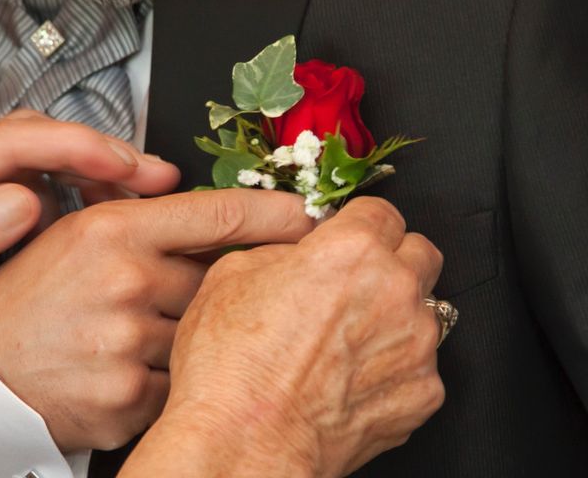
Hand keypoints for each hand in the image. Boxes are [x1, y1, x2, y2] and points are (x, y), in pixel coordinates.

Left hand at [0, 110, 178, 284]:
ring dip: (108, 176)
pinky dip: (89, 198)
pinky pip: (56, 187)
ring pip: (60, 162)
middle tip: (160, 178)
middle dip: (111, 155)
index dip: (83, 146)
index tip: (129, 166)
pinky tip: (110, 220)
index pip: (23, 138)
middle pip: (52, 140)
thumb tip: (18, 202)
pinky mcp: (5, 202)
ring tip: (147, 198)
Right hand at [0, 189, 314, 451]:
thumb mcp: (82, 231)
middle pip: (222, 282)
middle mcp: (126, 281)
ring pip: (209, 336)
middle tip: (174, 297)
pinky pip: (187, 381)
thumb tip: (190, 185)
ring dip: (195, 337)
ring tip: (140, 334)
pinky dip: (176, 376)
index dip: (278, 214)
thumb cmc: (38, 295)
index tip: (311, 217)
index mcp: (115, 230)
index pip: (221, 214)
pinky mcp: (131, 397)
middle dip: (216, 292)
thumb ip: (141, 206)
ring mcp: (129, 343)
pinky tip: (136, 365)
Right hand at [120, 197, 444, 477]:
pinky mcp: (423, 392)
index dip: (362, 222)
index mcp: (351, 251)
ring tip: (348, 341)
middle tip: (359, 281)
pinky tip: (353, 378)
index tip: (353, 236)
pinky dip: (394, 365)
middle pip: (420, 252)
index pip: (382, 212)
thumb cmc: (232, 367)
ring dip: (395, 315)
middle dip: (393, 260)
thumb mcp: (232, 275)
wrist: (244, 444)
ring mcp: (416, 344)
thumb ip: (282, 249)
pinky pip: (420, 364)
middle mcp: (394, 291)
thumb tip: (299, 251)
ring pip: (424, 310)